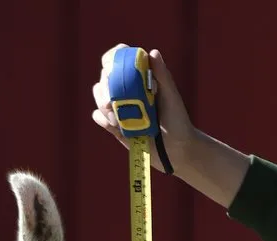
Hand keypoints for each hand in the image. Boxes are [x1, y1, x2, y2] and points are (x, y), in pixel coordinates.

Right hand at [92, 44, 195, 174]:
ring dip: (103, 105)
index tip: (113, 69)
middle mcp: (127, 91)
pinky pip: (98, 117)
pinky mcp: (114, 126)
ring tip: (118, 119)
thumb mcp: (172, 98)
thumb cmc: (178, 121)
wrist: (176, 151)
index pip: (120, 60)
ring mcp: (120, 108)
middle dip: (104, 88)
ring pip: (99, 98)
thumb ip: (162, 76)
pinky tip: (115, 125)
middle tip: (111, 103)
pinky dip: (102, 119)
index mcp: (140, 78)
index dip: (112, 59)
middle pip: (105, 78)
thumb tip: (152, 53)